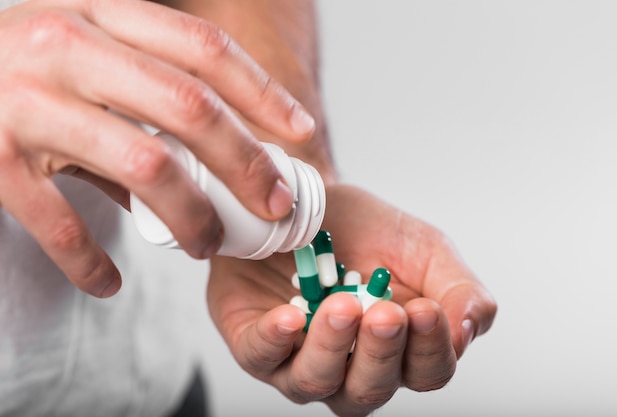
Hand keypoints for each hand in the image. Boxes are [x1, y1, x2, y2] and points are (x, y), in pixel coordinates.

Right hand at [0, 0, 314, 296]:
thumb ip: (147, 96)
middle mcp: (65, 47)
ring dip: (191, 217)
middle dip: (246, 162)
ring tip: (206, 246)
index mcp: (99, 13)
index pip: (203, 48)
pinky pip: (62, 225)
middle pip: (190, 106)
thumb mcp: (86, 56)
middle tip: (274, 204)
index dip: (262, 91)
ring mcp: (26, 102)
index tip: (301, 131)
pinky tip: (111, 282)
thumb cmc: (26, 70)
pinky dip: (93, 263)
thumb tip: (222, 158)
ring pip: (145, 166)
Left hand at [207, 184, 496, 416]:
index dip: (430, 350)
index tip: (426, 309)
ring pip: (314, 382)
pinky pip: (260, 355)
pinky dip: (276, 339)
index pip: (426, 372)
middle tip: (386, 312)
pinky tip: (292, 315)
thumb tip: (468, 331)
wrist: (310, 199)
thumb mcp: (424, 248)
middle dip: (380, 354)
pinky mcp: (253, 339)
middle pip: (369, 390)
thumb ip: (459, 289)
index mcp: (398, 348)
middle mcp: (348, 365)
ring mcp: (297, 357)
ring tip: (343, 307)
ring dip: (332, 349)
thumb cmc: (367, 230)